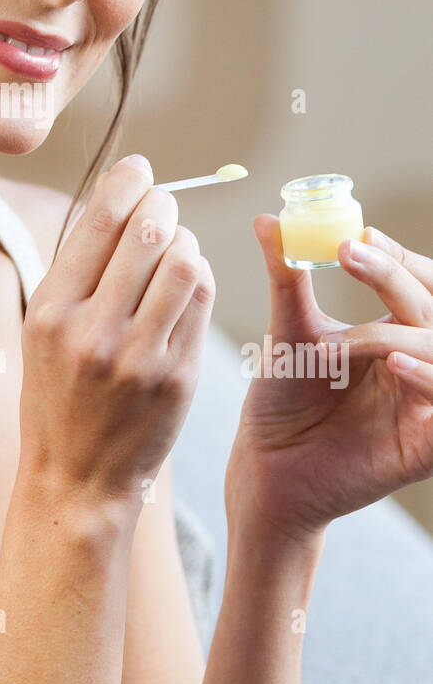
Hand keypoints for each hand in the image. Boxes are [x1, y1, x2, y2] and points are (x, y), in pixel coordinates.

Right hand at [18, 155, 215, 508]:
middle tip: (163, 202)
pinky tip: (186, 280)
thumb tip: (118, 198)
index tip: (139, 169)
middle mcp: (92, 331)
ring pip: (183, 262)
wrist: (76, 478)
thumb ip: (75, 270)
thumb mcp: (43, 329)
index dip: (127, 180)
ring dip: (184, 240)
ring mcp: (138, 357)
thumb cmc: (56, 392)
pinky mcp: (177, 378)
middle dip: (162, 203)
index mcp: (50, 311)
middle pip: (146, 232)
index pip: (100, 219)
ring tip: (175, 244)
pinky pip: (200, 302)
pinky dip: (198, 276)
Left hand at [227, 217, 432, 540]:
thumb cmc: (281, 399)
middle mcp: (416, 362)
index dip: (395, 257)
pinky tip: (395, 366)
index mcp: (394, 332)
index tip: (356, 237)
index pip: (417, 282)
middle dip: (397, 277)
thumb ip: (288, 274)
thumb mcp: (288, 330)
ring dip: (401, 332)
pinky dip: (428, 379)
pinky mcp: (425, 445)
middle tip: (353, 254)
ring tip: (353, 336)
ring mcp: (423, 402)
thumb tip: (268, 218)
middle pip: (432, 308)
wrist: (267, 466)